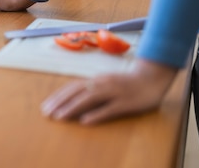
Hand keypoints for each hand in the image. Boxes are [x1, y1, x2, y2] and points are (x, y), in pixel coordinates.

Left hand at [41, 59, 177, 124]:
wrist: (152, 78)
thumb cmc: (127, 83)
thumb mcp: (107, 83)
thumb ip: (92, 89)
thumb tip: (73, 100)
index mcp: (97, 80)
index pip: (73, 87)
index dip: (58, 96)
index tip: (46, 106)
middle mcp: (103, 83)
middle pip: (77, 92)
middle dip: (60, 102)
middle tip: (47, 114)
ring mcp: (114, 92)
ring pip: (90, 99)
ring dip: (72, 107)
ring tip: (60, 117)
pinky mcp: (126, 102)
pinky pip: (109, 109)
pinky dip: (96, 114)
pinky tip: (85, 121)